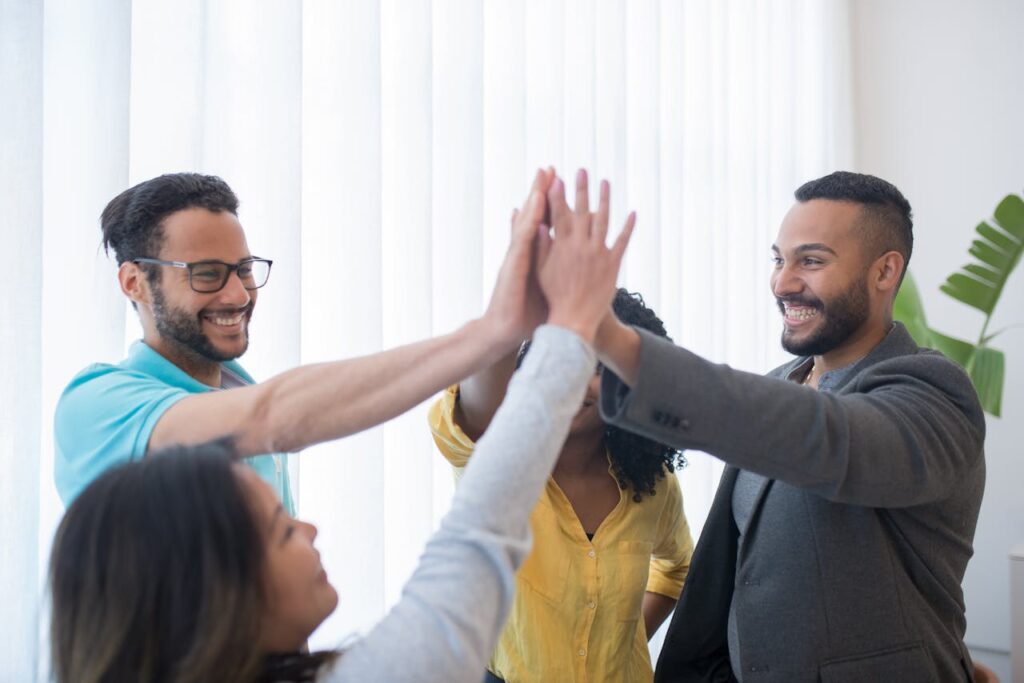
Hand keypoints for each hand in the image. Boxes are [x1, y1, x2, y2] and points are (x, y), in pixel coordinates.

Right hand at [481, 167, 554, 348]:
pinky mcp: (514, 262)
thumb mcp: (541, 289)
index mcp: (532, 256)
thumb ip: (548, 271)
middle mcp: (524, 251)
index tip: (558, 184)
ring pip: (528, 219)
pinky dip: (528, 217)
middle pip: (534, 215)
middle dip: (542, 191)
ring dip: (535, 196)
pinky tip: (535, 201)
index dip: (550, 203)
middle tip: (549, 168)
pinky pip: (523, 234)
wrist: (503, 331)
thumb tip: (561, 263)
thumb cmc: (524, 315)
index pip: (542, 223)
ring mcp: (518, 254)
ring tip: (543, 175)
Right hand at [537, 169, 634, 343]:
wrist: (573, 319)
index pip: (559, 213)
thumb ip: (541, 247)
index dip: (558, 194)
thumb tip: (538, 224)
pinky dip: (628, 227)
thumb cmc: (553, 296)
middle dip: (581, 189)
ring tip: (605, 182)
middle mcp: (580, 245)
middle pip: (581, 210)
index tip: (557, 177)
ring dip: (604, 199)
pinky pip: (622, 241)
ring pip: (603, 220)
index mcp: (561, 246)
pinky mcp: (613, 264)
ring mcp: (598, 253)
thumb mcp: (541, 270)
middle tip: (582, 170)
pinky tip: (632, 213)